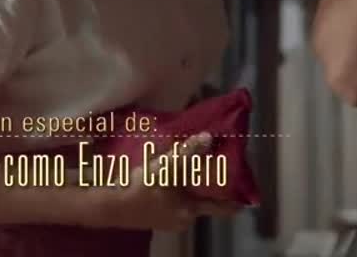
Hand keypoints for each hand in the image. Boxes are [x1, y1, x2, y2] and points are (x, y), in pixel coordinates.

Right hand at [101, 132, 241, 231]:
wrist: (109, 205)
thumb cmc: (142, 188)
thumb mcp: (167, 166)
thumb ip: (188, 151)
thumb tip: (208, 137)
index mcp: (190, 211)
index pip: (219, 207)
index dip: (233, 201)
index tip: (246, 196)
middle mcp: (182, 219)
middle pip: (202, 201)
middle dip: (208, 185)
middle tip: (216, 168)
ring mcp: (166, 219)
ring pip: (186, 199)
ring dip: (190, 185)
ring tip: (194, 165)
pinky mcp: (152, 214)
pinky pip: (172, 199)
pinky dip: (176, 188)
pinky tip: (171, 173)